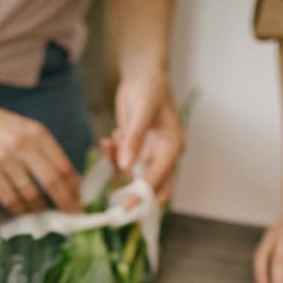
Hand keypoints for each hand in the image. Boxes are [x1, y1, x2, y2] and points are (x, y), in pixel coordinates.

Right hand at [0, 101, 80, 214]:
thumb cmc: (1, 128)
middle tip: (73, 216)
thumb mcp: (27, 130)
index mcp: (37, 133)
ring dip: (43, 211)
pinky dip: (21, 210)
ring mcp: (3, 160)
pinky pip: (9, 199)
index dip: (75, 187)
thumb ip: (46, 151)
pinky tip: (28, 215)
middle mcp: (21, 145)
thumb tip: (70, 181)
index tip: (82, 201)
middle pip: (51, 182)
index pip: (63, 166)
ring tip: (50, 220)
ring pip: (30, 195)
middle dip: (65, 203)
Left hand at [101, 72, 183, 203]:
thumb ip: (134, 139)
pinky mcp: (137, 150)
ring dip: (119, 166)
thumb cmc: (149, 88)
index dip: (142, 195)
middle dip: (136, 198)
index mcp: (172, 147)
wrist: (143, 74)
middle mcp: (164, 155)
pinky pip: (123, 163)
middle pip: (156, 188)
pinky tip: (110, 139)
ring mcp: (151, 154)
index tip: (126, 208)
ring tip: (114, 141)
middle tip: (116, 208)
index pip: (159, 179)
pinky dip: (114, 156)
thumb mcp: (142, 110)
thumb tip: (125, 167)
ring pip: (134, 176)